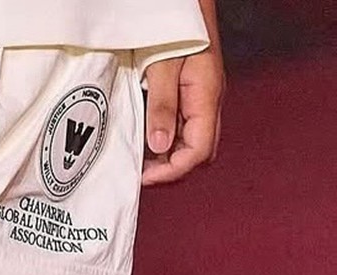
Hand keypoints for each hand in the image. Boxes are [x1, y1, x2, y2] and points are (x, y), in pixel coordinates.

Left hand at [142, 0, 224, 192]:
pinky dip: (167, 139)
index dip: (172, 170)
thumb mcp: (162, 65)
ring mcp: (202, 97)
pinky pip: (185, 126)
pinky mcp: (192, 92)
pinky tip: (147, 139)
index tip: (144, 176)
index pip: (198, 151)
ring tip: (140, 160)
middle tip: (141, 172)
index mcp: (207, 96)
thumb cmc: (175, 22)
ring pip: (193, 141)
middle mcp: (209, 100)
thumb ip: (162, 105)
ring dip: (168, 156)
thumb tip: (160, 145)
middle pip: (199, 151)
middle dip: (172, 168)